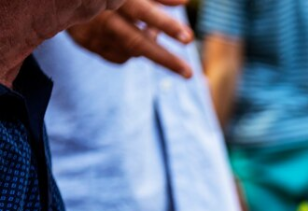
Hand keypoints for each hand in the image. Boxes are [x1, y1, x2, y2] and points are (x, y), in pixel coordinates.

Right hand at [68, 0, 193, 78]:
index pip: (144, 12)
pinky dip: (132, 51)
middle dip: (166, 59)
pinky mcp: (86, 42)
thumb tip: (185, 1)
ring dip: (149, 46)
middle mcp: (103, 18)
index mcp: (115, 1)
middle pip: (137, 43)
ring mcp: (93, 33)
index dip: (166, 25)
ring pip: (130, 52)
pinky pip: (119, 56)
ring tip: (154, 32)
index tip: (189, 38)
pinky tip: (134, 36)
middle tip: (188, 73)